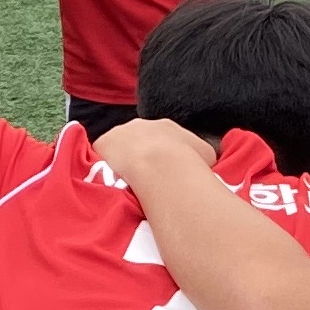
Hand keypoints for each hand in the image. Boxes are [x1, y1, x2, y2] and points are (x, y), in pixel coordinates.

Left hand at [89, 115, 216, 191]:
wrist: (162, 164)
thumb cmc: (189, 164)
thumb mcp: (207, 158)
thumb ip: (201, 157)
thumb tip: (203, 164)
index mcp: (166, 127)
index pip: (161, 139)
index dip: (161, 157)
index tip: (161, 173)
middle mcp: (141, 124)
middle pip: (137, 141)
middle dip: (140, 157)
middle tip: (144, 180)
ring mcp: (120, 132)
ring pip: (118, 149)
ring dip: (122, 162)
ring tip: (126, 185)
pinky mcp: (103, 144)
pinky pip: (101, 157)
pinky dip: (105, 168)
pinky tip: (111, 184)